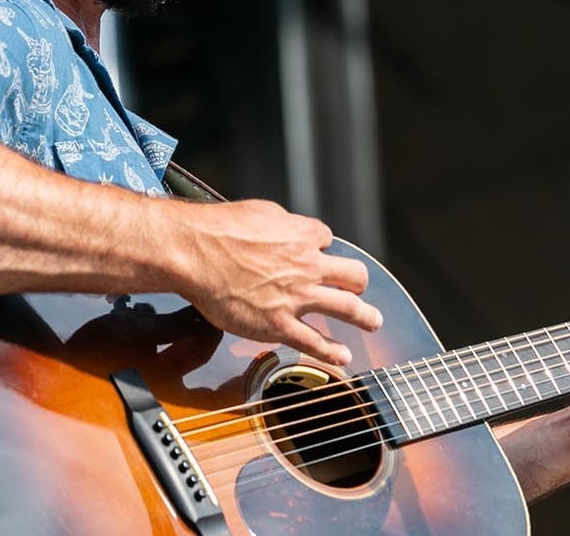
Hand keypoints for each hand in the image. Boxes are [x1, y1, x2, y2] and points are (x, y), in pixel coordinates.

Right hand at [171, 199, 382, 366]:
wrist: (195, 252)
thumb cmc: (220, 228)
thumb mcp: (260, 211)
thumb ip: (283, 223)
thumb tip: (289, 228)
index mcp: (303, 235)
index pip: (326, 240)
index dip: (320, 247)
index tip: (315, 253)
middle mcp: (308, 266)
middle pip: (354, 274)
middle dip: (358, 282)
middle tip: (359, 289)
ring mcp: (297, 298)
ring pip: (348, 308)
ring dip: (365, 316)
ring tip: (373, 321)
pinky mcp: (279, 325)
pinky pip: (315, 342)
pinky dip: (332, 352)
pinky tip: (342, 357)